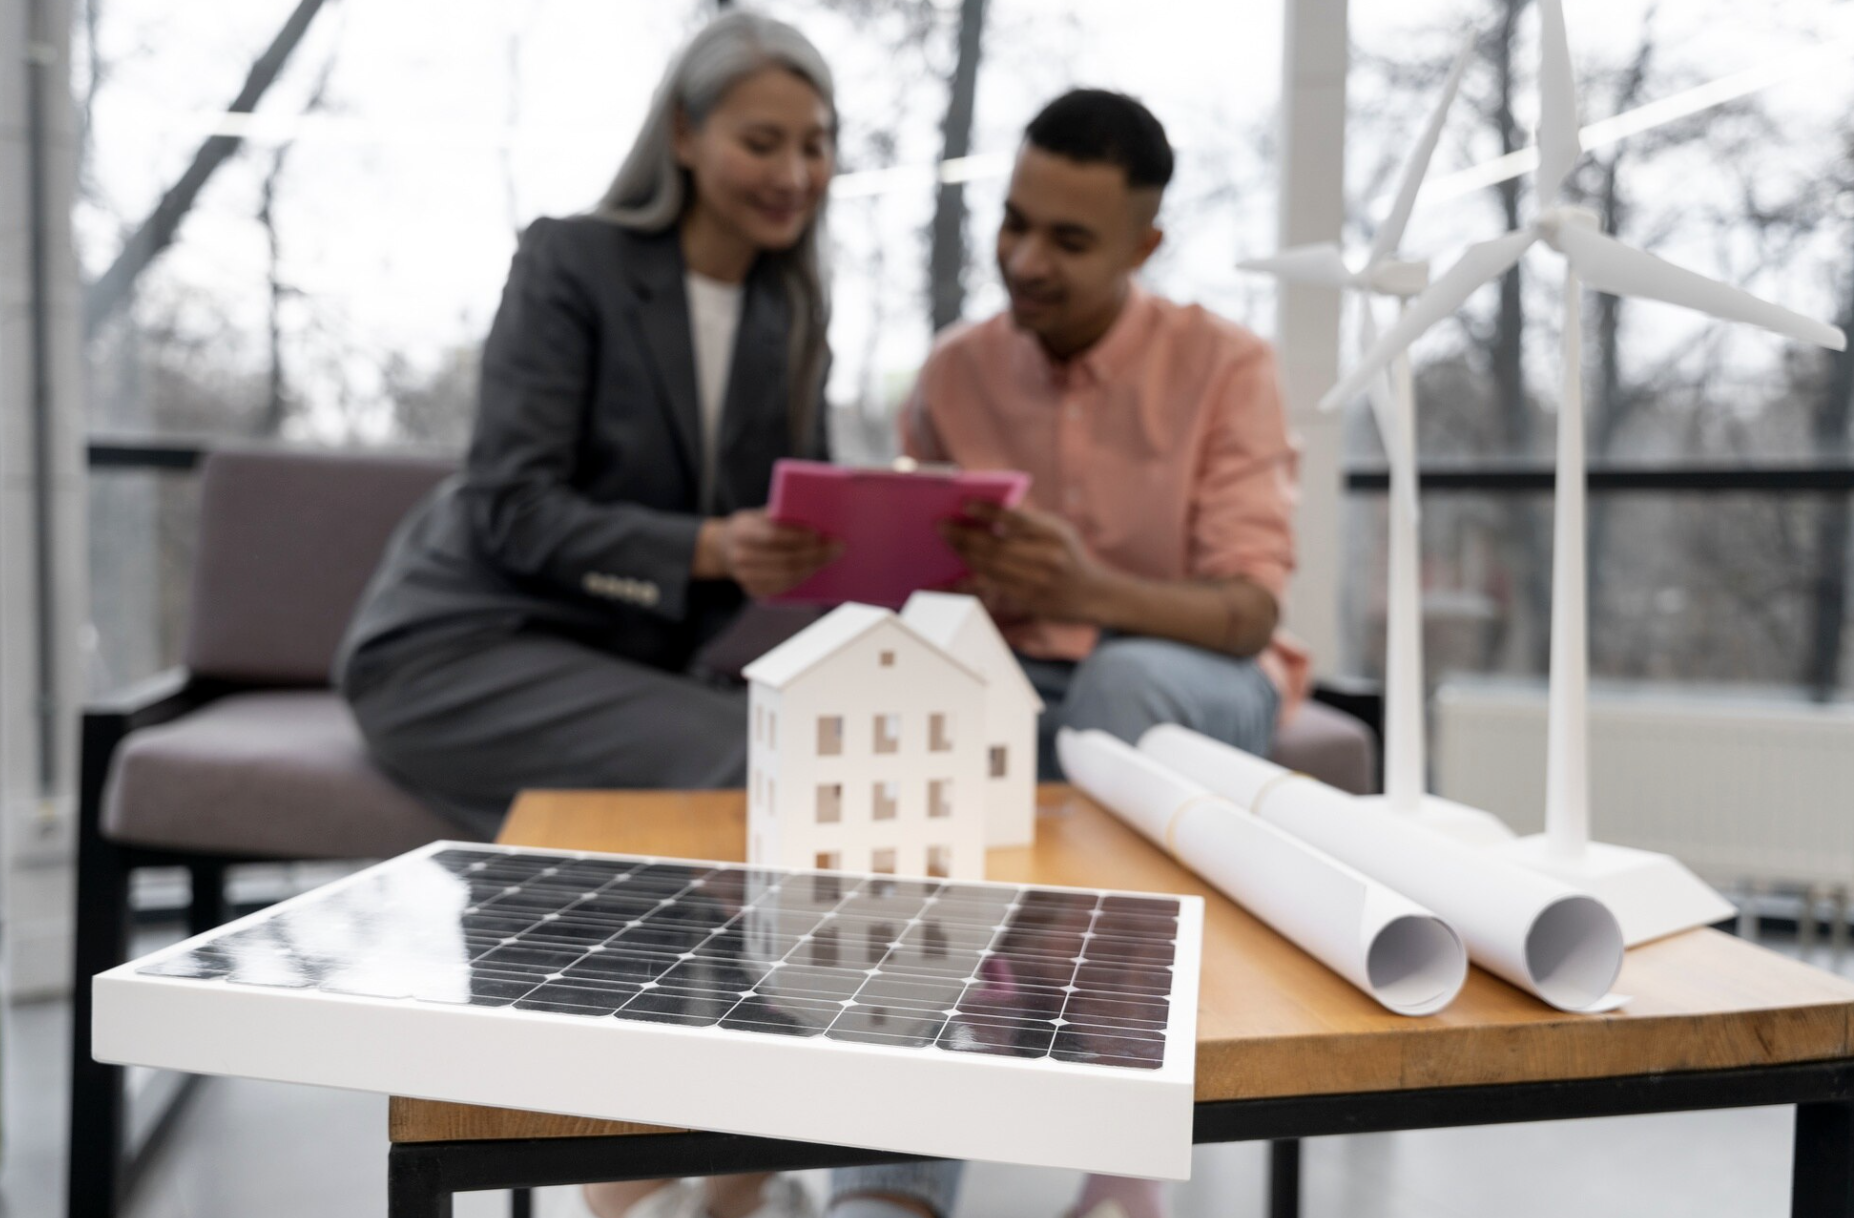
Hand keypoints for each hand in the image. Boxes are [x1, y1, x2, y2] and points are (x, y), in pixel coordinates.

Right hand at [698, 510, 841, 599]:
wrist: (723, 549)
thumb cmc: (750, 527)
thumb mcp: (758, 514)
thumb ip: (778, 515)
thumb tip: (812, 513)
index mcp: (741, 532)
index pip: (772, 536)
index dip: (796, 537)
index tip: (818, 534)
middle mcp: (740, 557)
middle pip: (785, 560)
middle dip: (815, 554)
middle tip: (837, 547)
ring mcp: (745, 577)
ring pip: (788, 576)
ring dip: (813, 567)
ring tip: (831, 557)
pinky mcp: (754, 590)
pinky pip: (784, 587)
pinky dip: (803, 577)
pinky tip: (815, 568)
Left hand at [939, 500, 1107, 621]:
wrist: (1093, 594)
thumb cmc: (1068, 555)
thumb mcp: (1059, 530)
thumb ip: (1029, 522)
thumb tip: (986, 513)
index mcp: (1054, 535)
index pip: (1015, 520)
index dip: (988, 512)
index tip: (965, 504)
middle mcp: (1046, 559)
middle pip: (995, 547)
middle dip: (965, 536)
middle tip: (942, 526)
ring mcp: (1036, 584)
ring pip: (989, 569)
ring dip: (963, 555)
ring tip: (946, 543)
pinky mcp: (1027, 602)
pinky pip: (990, 592)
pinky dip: (965, 585)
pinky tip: (945, 581)